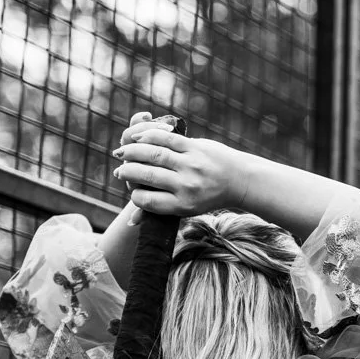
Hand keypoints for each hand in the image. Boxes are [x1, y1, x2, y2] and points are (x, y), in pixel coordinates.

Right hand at [112, 111, 247, 217]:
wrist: (239, 180)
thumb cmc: (208, 197)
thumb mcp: (187, 210)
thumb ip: (160, 212)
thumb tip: (131, 223)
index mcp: (183, 205)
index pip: (148, 201)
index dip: (134, 196)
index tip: (131, 191)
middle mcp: (186, 185)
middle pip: (147, 176)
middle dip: (128, 172)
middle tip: (120, 171)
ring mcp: (191, 164)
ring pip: (154, 154)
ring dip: (133, 152)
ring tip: (123, 154)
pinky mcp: (196, 147)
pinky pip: (166, 139)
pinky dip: (149, 136)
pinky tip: (138, 138)